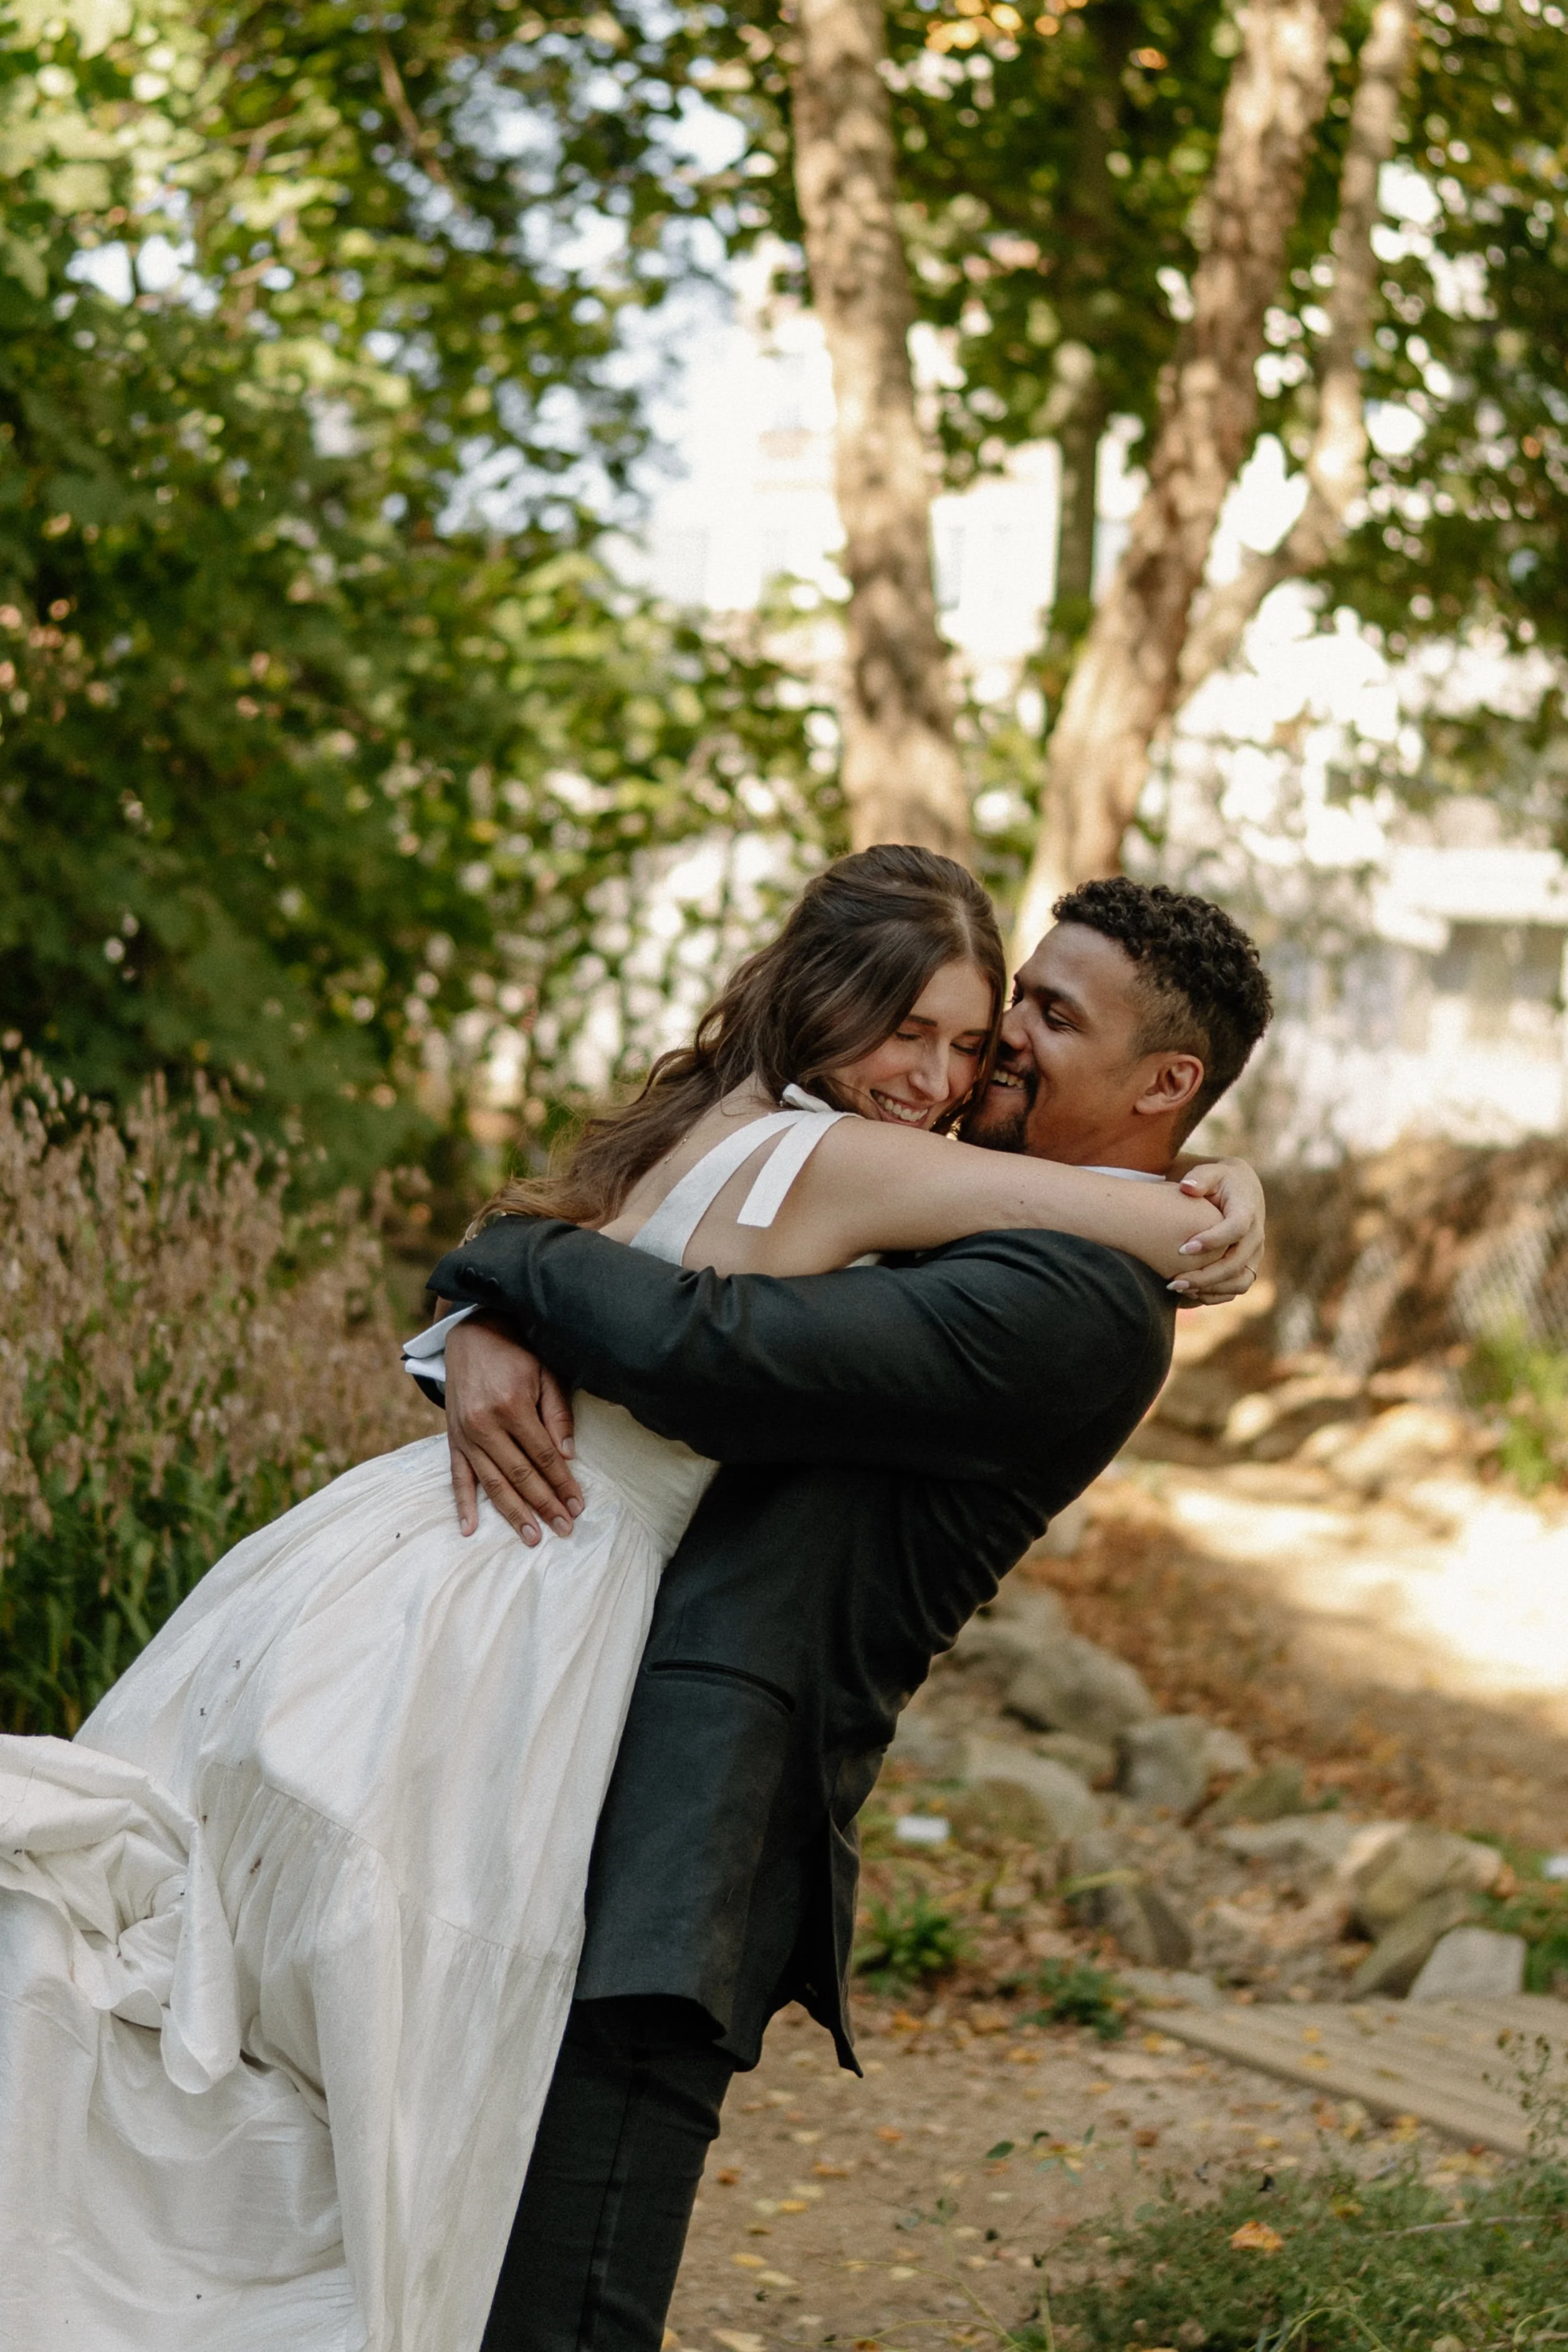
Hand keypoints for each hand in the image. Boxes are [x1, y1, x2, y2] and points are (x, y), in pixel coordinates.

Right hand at [444, 1313, 583, 1544]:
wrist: (471, 1335)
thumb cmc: (516, 1355)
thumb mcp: (545, 1374)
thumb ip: (557, 1414)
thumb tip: (567, 1456)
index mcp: (512, 1406)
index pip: (543, 1456)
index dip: (562, 1482)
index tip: (578, 1505)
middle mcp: (485, 1424)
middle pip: (519, 1474)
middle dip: (544, 1504)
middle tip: (564, 1529)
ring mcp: (465, 1434)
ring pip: (491, 1482)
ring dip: (512, 1512)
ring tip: (531, 1537)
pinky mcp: (452, 1439)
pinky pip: (457, 1476)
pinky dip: (463, 1503)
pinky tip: (470, 1528)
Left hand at [1169, 1157, 1264, 1304]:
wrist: (1240, 1190)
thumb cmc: (1218, 1180)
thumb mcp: (1210, 1172)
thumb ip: (1200, 1177)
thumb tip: (1187, 1187)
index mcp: (1247, 1210)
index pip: (1236, 1229)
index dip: (1213, 1241)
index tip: (1183, 1249)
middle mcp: (1256, 1235)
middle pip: (1236, 1263)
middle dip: (1205, 1276)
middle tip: (1173, 1282)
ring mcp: (1254, 1253)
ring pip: (1240, 1282)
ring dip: (1210, 1290)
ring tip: (1178, 1290)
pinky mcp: (1248, 1265)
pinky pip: (1237, 1288)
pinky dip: (1215, 1295)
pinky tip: (1188, 1294)